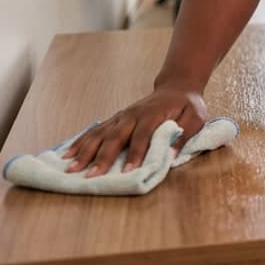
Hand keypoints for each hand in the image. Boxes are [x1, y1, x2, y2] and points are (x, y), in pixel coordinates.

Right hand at [61, 87, 206, 176]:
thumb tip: (170, 154)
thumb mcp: (196, 117)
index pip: (142, 135)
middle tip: (91, 176)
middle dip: (102, 158)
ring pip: (100, 134)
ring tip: (71, 168)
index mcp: (152, 114)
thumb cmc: (188, 105)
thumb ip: (185, 134)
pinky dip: (80, 142)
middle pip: (115, 137)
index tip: (127, 171)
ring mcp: (121, 116)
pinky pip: (95, 131)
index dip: (136, 153)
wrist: (176, 87)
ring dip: (85, 151)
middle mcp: (132, 115)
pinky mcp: (115, 119)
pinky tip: (68, 154)